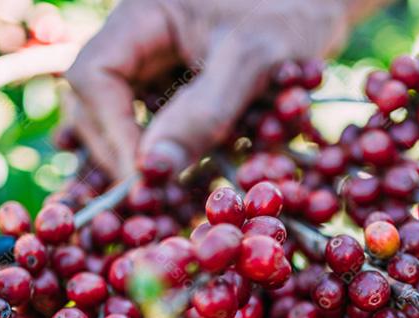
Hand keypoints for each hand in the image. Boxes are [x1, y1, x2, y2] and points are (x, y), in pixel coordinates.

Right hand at [63, 0, 385, 178]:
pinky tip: (170, 182)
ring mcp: (153, 62)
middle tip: (150, 198)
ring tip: (152, 197)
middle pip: (96, 100)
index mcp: (143, 13)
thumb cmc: (294, 11)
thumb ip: (204, 112)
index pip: (95, 76)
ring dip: (134, 158)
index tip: (143, 179)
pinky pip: (152, 123)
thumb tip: (152, 170)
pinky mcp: (176, 84)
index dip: (111, 133)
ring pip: (118, 117)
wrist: (323, 3)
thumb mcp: (254, 59)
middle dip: (118, 151)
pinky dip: (162, 154)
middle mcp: (137, 37)